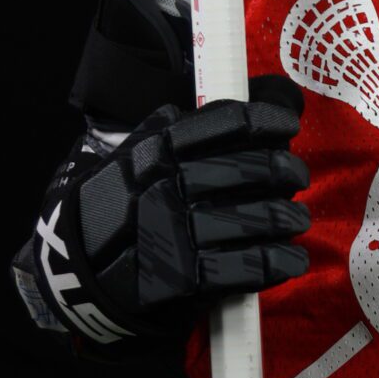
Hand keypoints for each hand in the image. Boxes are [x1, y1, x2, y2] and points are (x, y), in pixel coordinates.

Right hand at [66, 76, 311, 333]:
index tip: (288, 126)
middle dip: (284, 171)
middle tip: (298, 175)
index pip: (224, 124)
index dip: (266, 122)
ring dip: (286, 218)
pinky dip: (276, 261)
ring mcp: (172, 234)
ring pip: (251, 220)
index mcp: (157, 150)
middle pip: (246, 171)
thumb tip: (265, 98)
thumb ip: (191, 128)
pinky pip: (242, 268)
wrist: (81, 267)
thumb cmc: (126, 203)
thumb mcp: (142, 153)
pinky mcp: (181, 279)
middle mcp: (164, 186)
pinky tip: (291, 257)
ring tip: (296, 218)